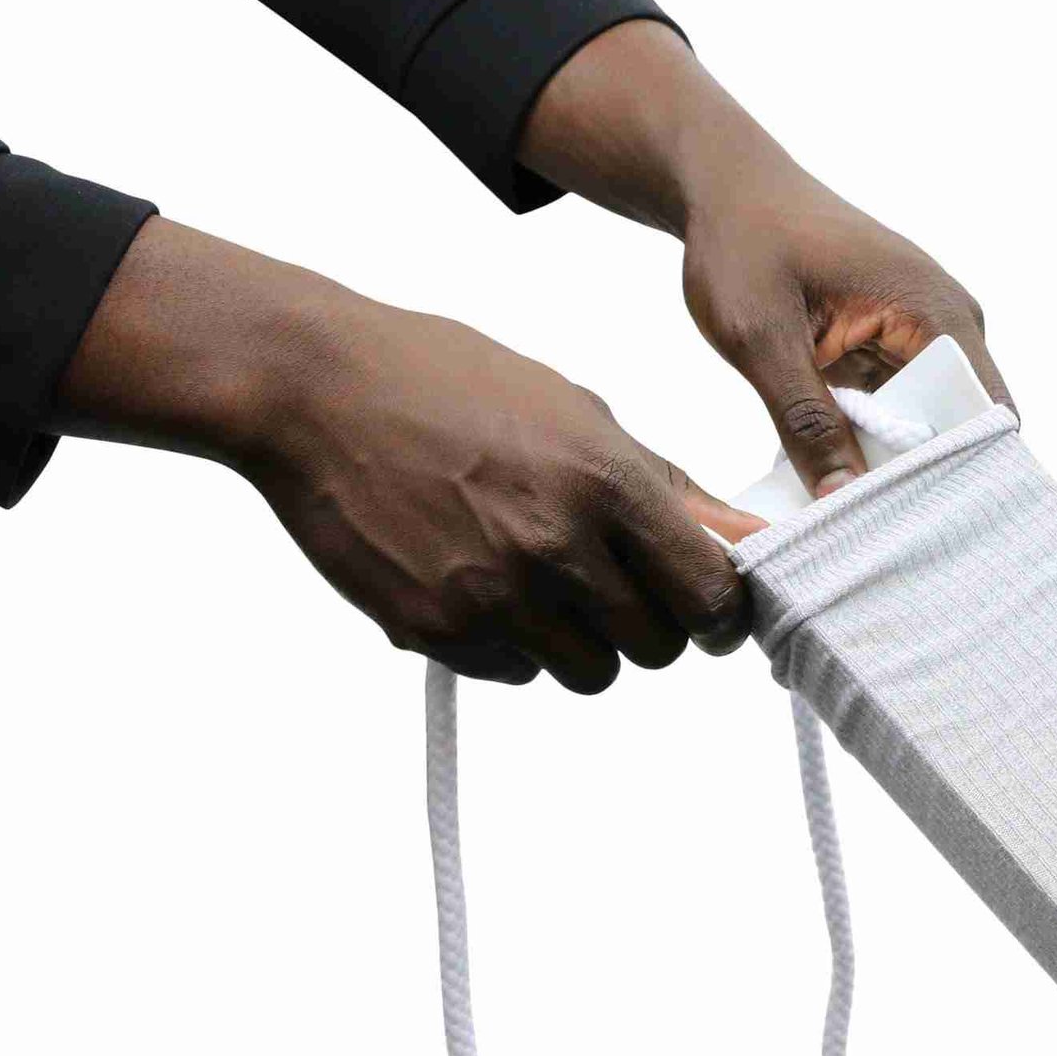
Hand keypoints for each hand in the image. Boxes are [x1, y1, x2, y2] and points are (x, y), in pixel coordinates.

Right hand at [56, 218, 759, 691]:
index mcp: (603, 479)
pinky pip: (515, 672)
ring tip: (539, 581)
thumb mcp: (574, 411)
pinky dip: (512, 645)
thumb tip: (741, 536)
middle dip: (649, 625)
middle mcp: (554, 545)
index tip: (709, 608)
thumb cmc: (444, 383)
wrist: (314, 391)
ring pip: (590, 673)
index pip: (709, 593)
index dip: (720, 610)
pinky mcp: (436, 630)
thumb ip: (665, 487)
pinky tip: (482, 584)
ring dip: (580, 641)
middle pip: (658, 648)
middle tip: (615, 587)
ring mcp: (492, 595)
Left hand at [519, 21, 1010, 496]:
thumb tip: (844, 503)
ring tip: (853, 528)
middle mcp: (947, 326)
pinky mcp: (890, 350)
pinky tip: (833, 490)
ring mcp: (920, 338)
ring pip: (922, 433)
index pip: (984, 420)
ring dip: (888, 474)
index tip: (922, 537)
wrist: (722, 187)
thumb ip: (806, 423)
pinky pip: (892, 418)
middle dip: (920, 488)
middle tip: (878, 549)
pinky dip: (865, 452)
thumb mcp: (761, 340)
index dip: (960, 481)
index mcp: (936, 314)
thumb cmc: (741, 244)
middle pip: (958, 433)